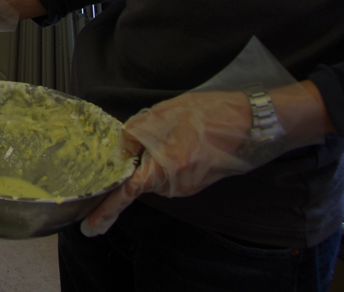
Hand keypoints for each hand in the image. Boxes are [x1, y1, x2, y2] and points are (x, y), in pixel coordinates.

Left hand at [81, 83, 324, 236]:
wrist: (253, 122)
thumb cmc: (211, 115)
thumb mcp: (163, 114)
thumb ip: (134, 134)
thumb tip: (119, 151)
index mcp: (165, 171)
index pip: (127, 194)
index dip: (106, 211)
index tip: (90, 228)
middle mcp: (176, 186)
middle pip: (142, 179)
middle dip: (140, 159)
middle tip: (157, 130)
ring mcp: (188, 186)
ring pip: (157, 173)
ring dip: (157, 153)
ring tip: (178, 129)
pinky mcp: (197, 181)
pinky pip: (172, 171)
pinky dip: (169, 155)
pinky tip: (184, 136)